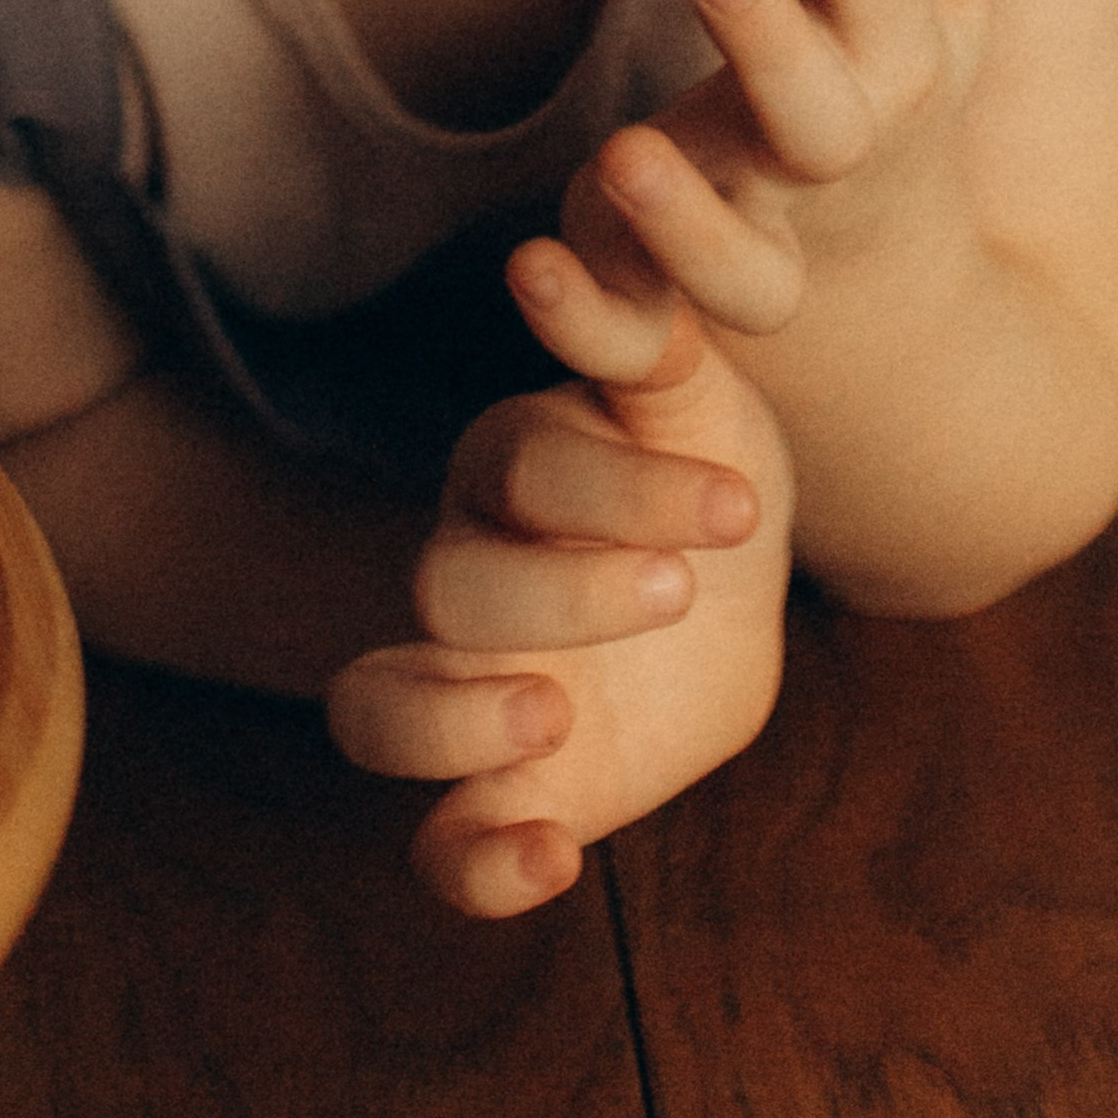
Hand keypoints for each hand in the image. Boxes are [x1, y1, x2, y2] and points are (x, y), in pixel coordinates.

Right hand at [326, 257, 794, 918]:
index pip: (526, 469)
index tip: (740, 509)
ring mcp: (465, 687)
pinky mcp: (492, 792)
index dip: (619, 490)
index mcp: (516, 468)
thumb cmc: (699, 472)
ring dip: (454, 722)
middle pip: (450, 584)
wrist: (728, 594)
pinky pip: (434, 845)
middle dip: (562, 593)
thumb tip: (569, 253)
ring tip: (553, 719)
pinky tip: (553, 862)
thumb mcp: (701, 407)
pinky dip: (477, 863)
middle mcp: (465, 571)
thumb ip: (647, 345)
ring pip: (377, 706)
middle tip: (674, 597)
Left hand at [558, 0, 1070, 355]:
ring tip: (623, 153)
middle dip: (768, 40)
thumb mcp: (943, 1)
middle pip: (818, 115)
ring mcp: (757, 248)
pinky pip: (636, 341)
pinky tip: (531, 267)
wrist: (886, 304)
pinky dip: (587, 318)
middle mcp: (832, 156)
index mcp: (897, 58)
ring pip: (739, 269)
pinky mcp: (674, 316)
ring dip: (681, 218)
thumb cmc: (891, 95)